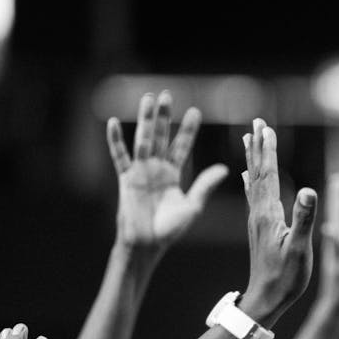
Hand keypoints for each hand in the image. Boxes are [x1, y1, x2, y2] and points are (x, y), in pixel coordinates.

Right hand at [106, 91, 227, 251]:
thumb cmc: (170, 229)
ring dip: (145, 120)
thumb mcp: (192, 206)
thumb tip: (224, 169)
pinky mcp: (126, 178)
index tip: (195, 110)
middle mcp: (156, 168)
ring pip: (143, 140)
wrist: (147, 244)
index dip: (188, 129)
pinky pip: (119, 155)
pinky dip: (115, 139)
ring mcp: (140, 171)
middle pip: (161, 137)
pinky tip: (114, 122)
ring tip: (148, 98)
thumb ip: (205, 185)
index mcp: (173, 174)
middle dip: (164, 116)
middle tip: (168, 94)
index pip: (182, 146)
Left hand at [241, 118, 317, 321]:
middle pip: (257, 172)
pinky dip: (251, 181)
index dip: (268, 150)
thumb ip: (304, 218)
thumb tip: (308, 188)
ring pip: (253, 182)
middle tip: (256, 124)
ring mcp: (257, 221)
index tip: (266, 127)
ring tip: (249, 140)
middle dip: (258, 147)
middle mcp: (258, 213)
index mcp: (269, 214)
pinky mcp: (259, 229)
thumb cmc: (285, 278)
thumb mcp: (300, 248)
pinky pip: (253, 196)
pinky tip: (247, 177)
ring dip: (253, 159)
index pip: (268, 175)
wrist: (265, 300)